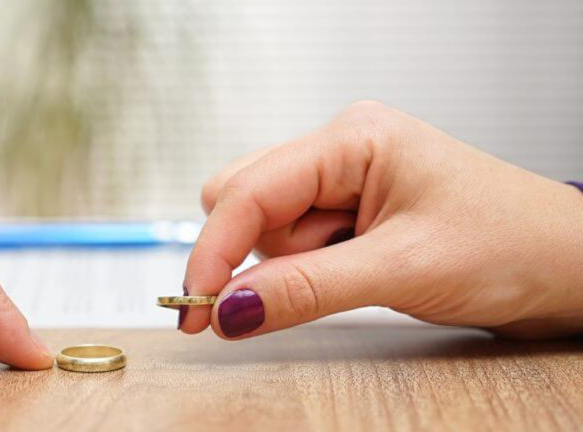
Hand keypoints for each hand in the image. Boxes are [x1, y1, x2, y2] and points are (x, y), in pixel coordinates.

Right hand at [180, 101, 582, 339]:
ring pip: (264, 230)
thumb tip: (228, 311)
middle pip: (243, 202)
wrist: (567, 269)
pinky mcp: (347, 217)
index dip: (213, 249)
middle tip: (294, 293)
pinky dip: (305, 274)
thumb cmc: (511, 246)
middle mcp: (339, 153)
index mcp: (352, 138)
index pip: (249, 190)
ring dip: (289, 268)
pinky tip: (360, 275)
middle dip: (257, 256)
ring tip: (364, 275)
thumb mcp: (402, 270)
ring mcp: (342, 184)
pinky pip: (292, 248)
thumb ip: (306, 289)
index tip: (196, 308)